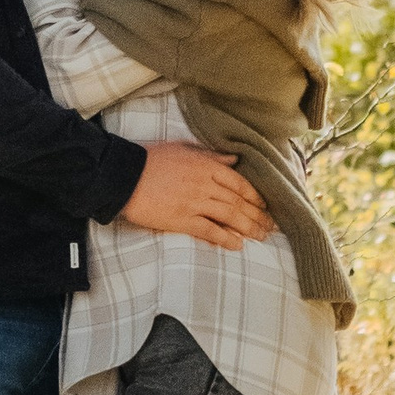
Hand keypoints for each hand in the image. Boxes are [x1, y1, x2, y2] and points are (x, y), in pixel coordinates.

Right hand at [119, 142, 272, 248]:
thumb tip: (233, 158)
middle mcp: (204, 184)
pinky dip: (225, 238)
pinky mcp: (182, 220)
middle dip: (257, 215)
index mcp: (206, 165)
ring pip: (229, 216)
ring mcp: (194, 203)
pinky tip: (237, 245)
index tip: (264, 205)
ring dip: (248, 228)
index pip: (239, 182)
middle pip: (238, 202)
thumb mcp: (182, 149)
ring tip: (260, 237)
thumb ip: (210, 155)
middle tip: (270, 226)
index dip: (255, 196)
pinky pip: (209, 231)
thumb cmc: (150, 159)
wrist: (124, 176)